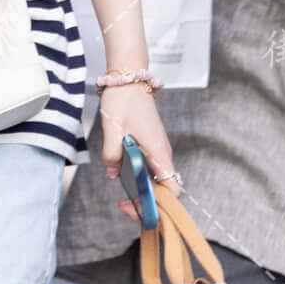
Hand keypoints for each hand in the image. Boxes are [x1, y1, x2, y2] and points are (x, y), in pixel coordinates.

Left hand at [98, 78, 177, 220]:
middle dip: (146, 203)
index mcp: (158, 152)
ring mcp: (157, 150)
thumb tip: (112, 173)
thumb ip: (112, 154)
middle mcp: (162, 154)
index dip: (157, 204)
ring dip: (140, 191)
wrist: (128, 79)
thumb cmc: (123, 101)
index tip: (134, 204)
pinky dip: (137, 178)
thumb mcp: (112, 128)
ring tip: (121, 196)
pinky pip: (148, 169)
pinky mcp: (149, 146)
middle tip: (123, 204)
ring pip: (155, 180)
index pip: (172, 189)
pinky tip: (120, 175)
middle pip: (164, 190)